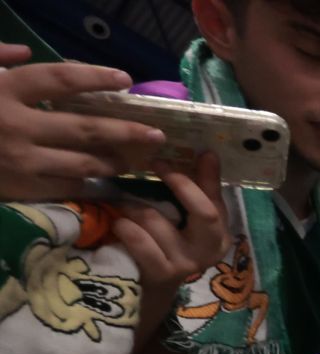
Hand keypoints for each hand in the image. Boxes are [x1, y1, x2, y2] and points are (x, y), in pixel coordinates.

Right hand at [0, 49, 165, 201]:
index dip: (95, 77)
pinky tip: (107, 182)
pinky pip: (66, 187)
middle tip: (156, 134)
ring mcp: (22, 161)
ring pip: (83, 163)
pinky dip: (90, 185)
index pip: (60, 79)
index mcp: (4, 90)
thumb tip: (25, 50)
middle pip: (85, 128)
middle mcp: (18, 125)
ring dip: (114, 162)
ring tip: (135, 160)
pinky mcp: (22, 189)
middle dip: (127, 132)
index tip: (125, 79)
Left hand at [111, 153, 227, 287]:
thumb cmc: (170, 244)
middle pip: (205, 212)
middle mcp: (209, 251)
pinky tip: (119, 224)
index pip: (216, 202)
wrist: (153, 286)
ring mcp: (186, 264)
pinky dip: (125, 227)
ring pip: (159, 221)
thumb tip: (209, 153)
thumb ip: (202, 188)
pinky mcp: (162, 274)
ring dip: (134, 207)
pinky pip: (140, 240)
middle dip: (179, 184)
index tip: (179, 154)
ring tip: (123, 204)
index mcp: (220, 234)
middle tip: (155, 164)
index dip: (198, 177)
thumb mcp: (189, 218)